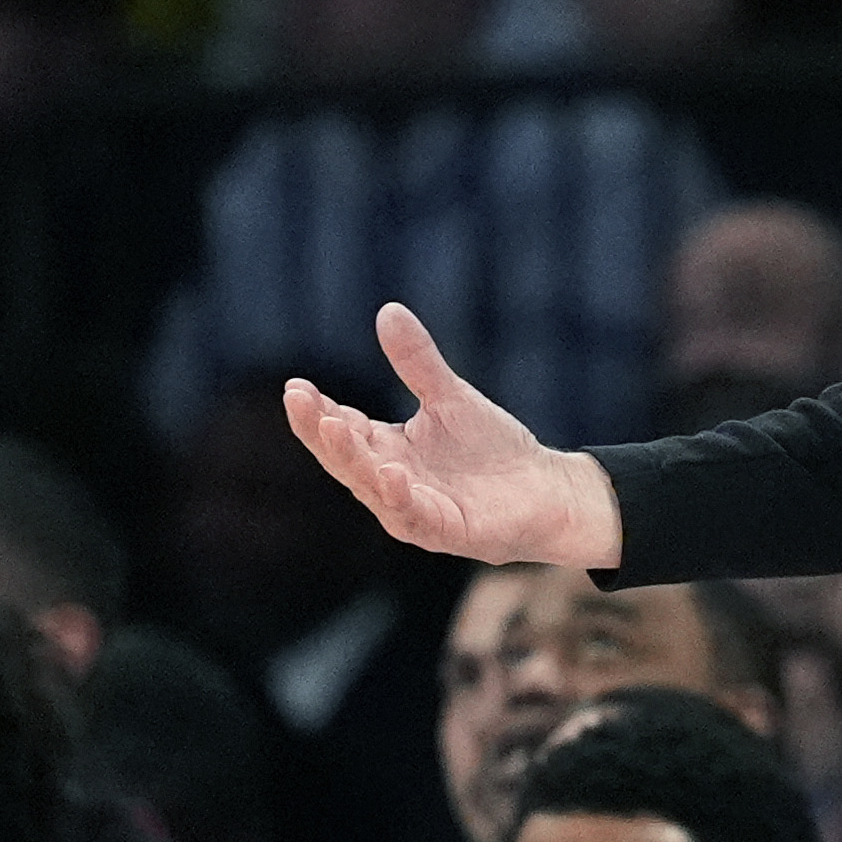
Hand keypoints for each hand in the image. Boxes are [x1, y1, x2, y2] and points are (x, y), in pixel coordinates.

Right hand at [285, 303, 621, 568]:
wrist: (546, 489)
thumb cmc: (490, 448)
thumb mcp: (450, 397)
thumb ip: (417, 362)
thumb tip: (388, 310)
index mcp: (385, 449)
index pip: (342, 429)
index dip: (316, 410)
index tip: (295, 386)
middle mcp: (389, 482)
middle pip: (345, 457)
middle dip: (320, 430)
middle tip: (299, 401)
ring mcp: (414, 509)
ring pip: (371, 486)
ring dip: (352, 459)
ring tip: (337, 427)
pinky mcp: (445, 530)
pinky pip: (415, 515)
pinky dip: (399, 495)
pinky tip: (391, 472)